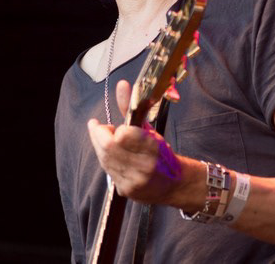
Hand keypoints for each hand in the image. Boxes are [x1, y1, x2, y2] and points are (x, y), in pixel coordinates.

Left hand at [87, 79, 181, 204]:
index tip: (114, 126)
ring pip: (105, 159)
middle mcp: (144, 166)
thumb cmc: (163, 154)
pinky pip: (107, 170)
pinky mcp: (126, 190)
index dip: (116, 129)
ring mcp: (134, 180)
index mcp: (153, 148)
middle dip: (99, 134)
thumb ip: (132, 107)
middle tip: (98, 127)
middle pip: (109, 147)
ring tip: (104, 138)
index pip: (123, 135)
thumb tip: (122, 84)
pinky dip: (106, 159)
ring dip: (100, 146)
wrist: (175, 185)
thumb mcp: (150, 128)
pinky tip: (111, 154)